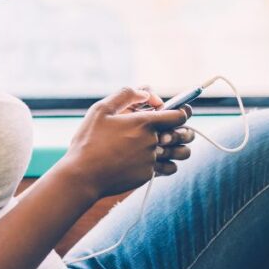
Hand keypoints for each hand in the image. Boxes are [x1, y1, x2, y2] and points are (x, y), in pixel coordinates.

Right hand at [62, 87, 188, 198]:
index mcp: (144, 123)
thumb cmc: (89, 140)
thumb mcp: (101, 109)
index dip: (183, 111)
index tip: (180, 111)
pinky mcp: (147, 175)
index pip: (179, 115)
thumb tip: (146, 92)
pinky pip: (167, 168)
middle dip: (185, 131)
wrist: (82, 175)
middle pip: (183, 135)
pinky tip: (157, 160)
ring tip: (173, 147)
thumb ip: (126, 95)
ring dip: (180, 149)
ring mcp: (151, 160)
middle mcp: (152, 141)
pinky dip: (165, 164)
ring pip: (179, 154)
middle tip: (181, 130)